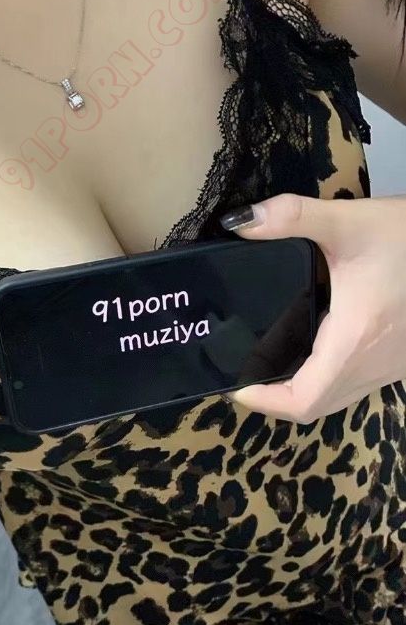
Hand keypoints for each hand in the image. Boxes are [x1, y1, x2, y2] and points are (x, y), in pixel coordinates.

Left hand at [221, 192, 405, 423]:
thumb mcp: (351, 220)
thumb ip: (294, 217)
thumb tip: (241, 223)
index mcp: (354, 340)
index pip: (302, 401)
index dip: (263, 402)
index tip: (235, 384)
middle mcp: (373, 364)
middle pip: (315, 406)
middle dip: (275, 398)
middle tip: (245, 371)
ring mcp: (390, 366)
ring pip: (337, 398)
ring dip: (302, 390)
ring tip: (269, 361)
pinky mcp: (399, 358)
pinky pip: (355, 383)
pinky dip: (327, 378)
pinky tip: (314, 346)